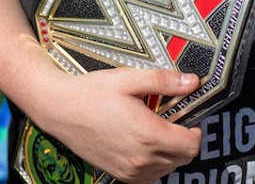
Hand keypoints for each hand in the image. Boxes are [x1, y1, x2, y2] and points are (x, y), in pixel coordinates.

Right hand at [36, 68, 201, 183]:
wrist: (59, 110)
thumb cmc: (90, 93)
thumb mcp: (128, 79)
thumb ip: (163, 81)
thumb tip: (191, 82)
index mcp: (148, 134)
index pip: (192, 144)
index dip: (195, 129)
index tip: (186, 115)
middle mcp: (142, 158)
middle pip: (184, 158)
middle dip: (184, 139)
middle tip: (171, 119)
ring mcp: (131, 170)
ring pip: (169, 168)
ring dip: (170, 151)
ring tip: (153, 129)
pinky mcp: (121, 175)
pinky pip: (152, 175)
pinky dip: (155, 162)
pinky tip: (142, 143)